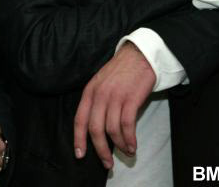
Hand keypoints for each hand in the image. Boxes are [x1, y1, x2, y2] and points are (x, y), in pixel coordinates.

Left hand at [73, 42, 154, 168]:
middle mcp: (99, 95)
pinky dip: (129, 139)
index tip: (80, 154)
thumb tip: (96, 127)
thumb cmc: (121, 71)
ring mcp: (115, 97)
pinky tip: (132, 145)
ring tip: (126, 153)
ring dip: (119, 146)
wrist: (139, 55)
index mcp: (89, 92)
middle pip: (95, 129)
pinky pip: (127, 125)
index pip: (79, 119)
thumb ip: (96, 101)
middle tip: (107, 163)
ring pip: (111, 129)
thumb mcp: (101, 83)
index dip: (78, 139)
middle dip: (100, 149)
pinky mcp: (131, 99)